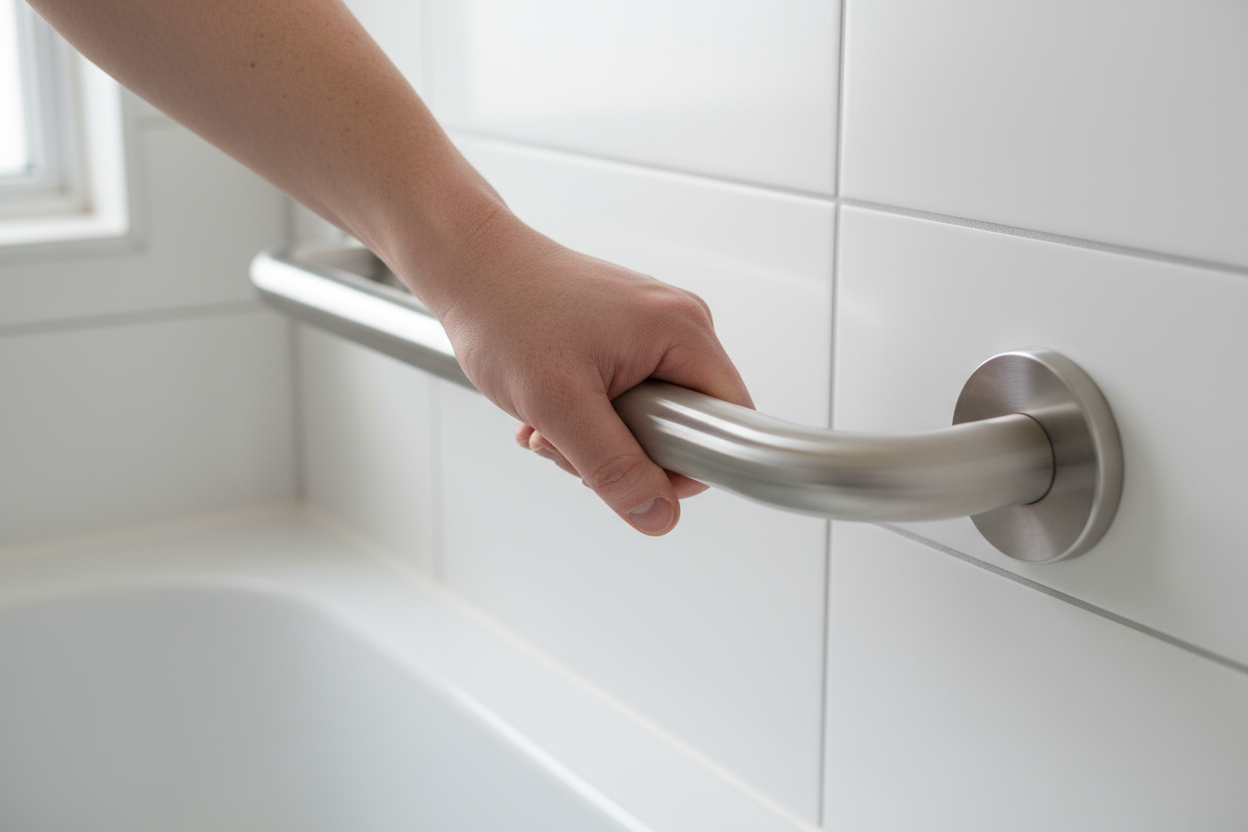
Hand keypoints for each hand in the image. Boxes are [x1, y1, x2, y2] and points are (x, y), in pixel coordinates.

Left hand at [433, 209, 753, 535]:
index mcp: (684, 332)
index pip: (728, 424)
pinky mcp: (622, 335)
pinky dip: (583, 416)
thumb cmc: (507, 311)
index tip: (631, 470)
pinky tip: (546, 408)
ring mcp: (649, 329)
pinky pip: (625, 399)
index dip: (686, 464)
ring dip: (594, 437)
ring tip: (548, 419)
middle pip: (684, 426)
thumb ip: (614, 467)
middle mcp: (677, 325)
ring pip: (647, 419)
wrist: (468, 266)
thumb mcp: (560, 405)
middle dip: (624, 452)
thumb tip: (658, 515)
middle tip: (570, 440)